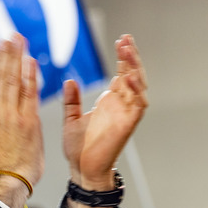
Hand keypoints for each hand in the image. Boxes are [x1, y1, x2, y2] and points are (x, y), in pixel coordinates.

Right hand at [0, 33, 43, 207]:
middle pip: (2, 77)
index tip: (2, 47)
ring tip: (20, 41)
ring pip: (14, 80)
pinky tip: (30, 61)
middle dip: (7, 54)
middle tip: (11, 36)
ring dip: (17, 59)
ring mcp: (12, 115)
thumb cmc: (2, 163)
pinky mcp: (28, 121)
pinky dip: (29, 76)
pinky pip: (29, 94)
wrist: (11, 179)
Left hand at [62, 34, 147, 189]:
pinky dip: (136, 91)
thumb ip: (72, 100)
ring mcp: (126, 113)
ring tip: (128, 51)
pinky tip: (130, 77)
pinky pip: (138, 104)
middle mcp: (120, 105)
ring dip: (135, 68)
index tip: (121, 39)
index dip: (123, 56)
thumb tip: (70, 81)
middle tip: (126, 39)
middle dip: (130, 56)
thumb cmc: (78, 148)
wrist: (82, 169)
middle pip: (132, 74)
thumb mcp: (71, 118)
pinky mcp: (128, 124)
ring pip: (138, 85)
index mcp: (109, 101)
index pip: (121, 72)